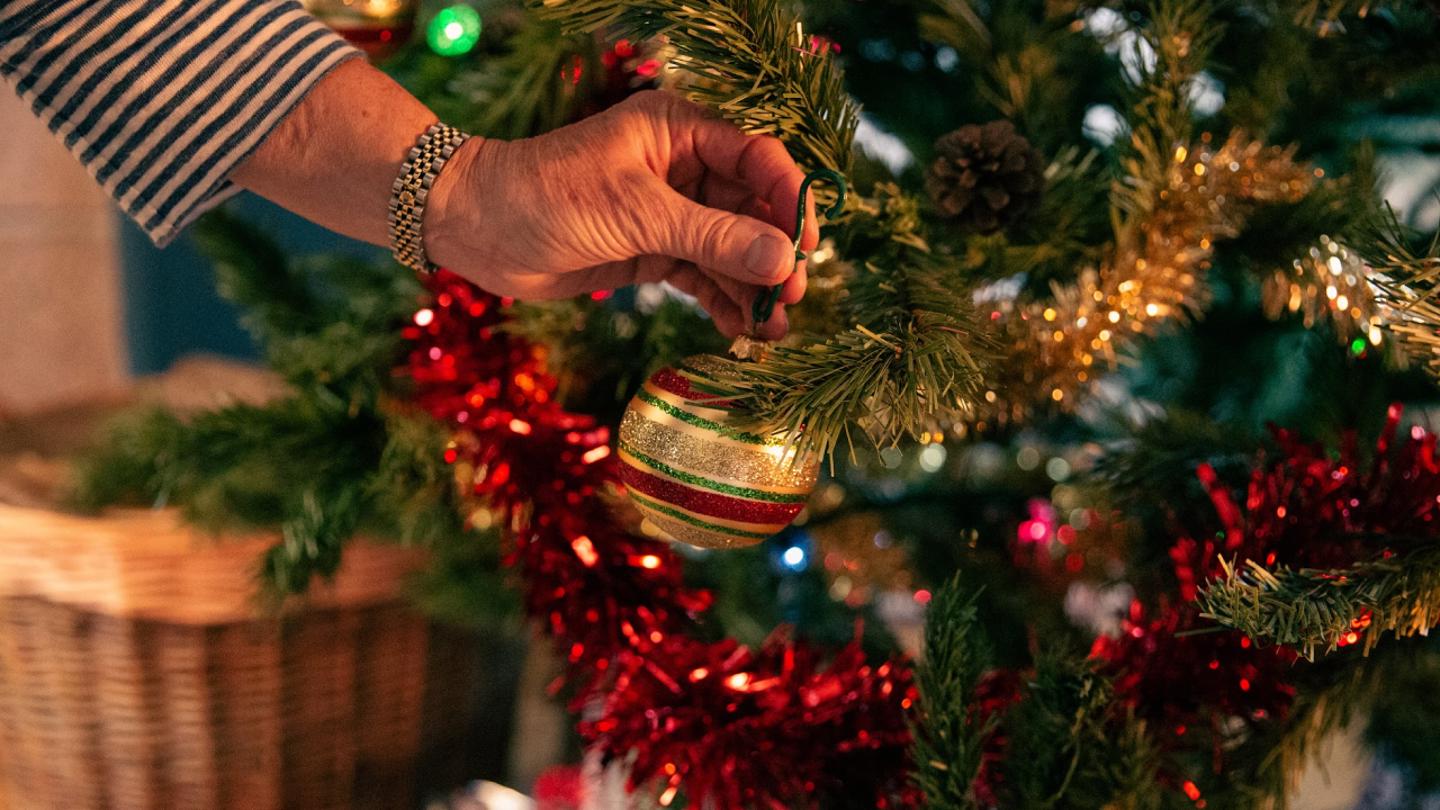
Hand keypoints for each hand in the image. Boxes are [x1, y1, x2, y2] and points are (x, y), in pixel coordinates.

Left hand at [425, 90, 817, 339]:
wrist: (476, 228)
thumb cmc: (548, 197)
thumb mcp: (638, 214)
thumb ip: (713, 238)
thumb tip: (784, 260)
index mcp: (679, 131)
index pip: (757, 158)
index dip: (787, 201)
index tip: (808, 246)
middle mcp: (682, 167)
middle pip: (750, 209)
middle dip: (773, 254)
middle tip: (793, 296)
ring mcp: (668, 212)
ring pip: (729, 249)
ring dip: (752, 287)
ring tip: (774, 328)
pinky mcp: (651, 251)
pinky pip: (701, 275)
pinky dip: (722, 301)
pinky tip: (740, 330)